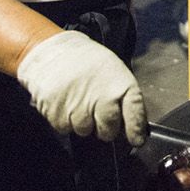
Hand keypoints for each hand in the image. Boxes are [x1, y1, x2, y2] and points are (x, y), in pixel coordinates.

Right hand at [16, 30, 147, 144]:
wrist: (53, 50)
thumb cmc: (87, 62)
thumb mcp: (113, 70)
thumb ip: (123, 97)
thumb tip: (131, 125)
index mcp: (119, 83)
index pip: (134, 112)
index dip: (136, 129)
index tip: (136, 139)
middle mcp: (101, 97)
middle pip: (108, 131)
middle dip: (105, 128)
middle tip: (97, 112)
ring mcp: (78, 107)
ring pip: (85, 131)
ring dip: (83, 122)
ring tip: (78, 101)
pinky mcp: (56, 113)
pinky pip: (65, 128)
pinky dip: (65, 119)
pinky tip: (65, 102)